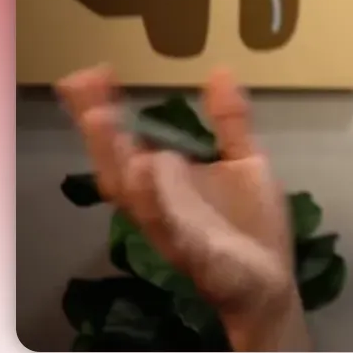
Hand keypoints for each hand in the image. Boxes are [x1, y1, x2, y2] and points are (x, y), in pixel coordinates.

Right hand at [56, 64, 306, 349]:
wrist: (270, 282)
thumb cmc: (250, 225)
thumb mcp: (245, 161)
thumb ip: (230, 121)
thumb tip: (220, 71)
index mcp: (164, 181)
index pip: (126, 140)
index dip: (106, 108)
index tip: (95, 71)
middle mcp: (156, 203)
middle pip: (115, 162)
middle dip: (98, 125)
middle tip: (82, 85)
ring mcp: (170, 227)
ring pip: (133, 192)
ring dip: (114, 156)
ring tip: (100, 116)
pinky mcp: (193, 251)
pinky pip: (169, 224)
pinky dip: (156, 199)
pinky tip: (148, 168)